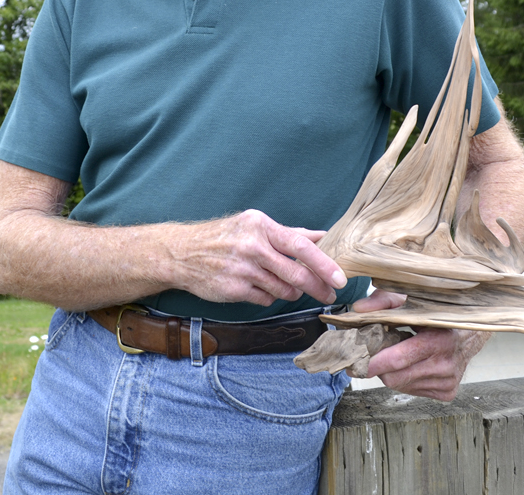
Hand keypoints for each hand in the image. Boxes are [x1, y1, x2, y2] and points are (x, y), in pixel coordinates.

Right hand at [176, 209, 346, 306]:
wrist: (183, 253)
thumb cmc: (225, 237)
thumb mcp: (255, 225)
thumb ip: (290, 233)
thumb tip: (323, 236)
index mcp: (261, 226)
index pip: (300, 245)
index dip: (323, 263)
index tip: (340, 277)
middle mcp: (252, 246)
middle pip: (296, 272)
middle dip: (317, 286)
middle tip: (330, 293)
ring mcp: (242, 269)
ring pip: (283, 289)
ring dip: (291, 291)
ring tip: (285, 284)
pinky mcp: (234, 289)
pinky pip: (266, 299)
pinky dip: (270, 296)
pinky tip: (261, 287)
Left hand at [352, 288, 487, 399]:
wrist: (471, 333)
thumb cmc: (437, 313)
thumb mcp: (412, 299)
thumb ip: (384, 301)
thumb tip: (358, 310)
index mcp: (438, 340)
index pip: (397, 360)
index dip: (373, 362)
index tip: (355, 361)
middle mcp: (445, 365)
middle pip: (395, 378)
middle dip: (378, 367)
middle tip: (371, 354)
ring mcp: (448, 382)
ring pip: (401, 385)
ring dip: (392, 372)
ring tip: (396, 354)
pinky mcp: (447, 392)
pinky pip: (412, 390)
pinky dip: (405, 378)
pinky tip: (411, 364)